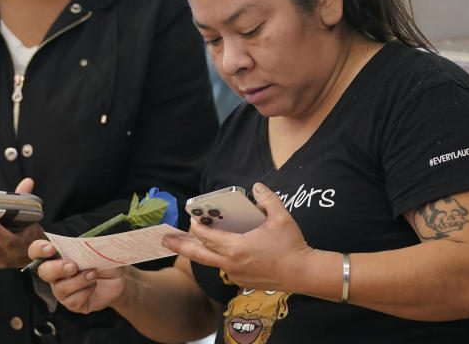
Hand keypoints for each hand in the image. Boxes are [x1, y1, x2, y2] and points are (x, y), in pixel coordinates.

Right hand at [27, 240, 129, 313]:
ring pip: (60, 289)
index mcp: (57, 255)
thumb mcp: (96, 249)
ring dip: (79, 281)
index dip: (38, 250)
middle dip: (57, 268)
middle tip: (74, 266)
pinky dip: (86, 292)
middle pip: (44, 272)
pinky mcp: (73, 304)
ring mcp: (62, 290)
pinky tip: (93, 286)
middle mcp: (56, 273)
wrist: (118, 279)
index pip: (36, 251)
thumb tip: (81, 246)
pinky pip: (73, 301)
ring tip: (93, 274)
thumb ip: (85, 246)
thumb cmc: (103, 260)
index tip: (51, 249)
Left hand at [161, 182, 312, 289]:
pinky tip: (217, 251)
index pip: (206, 236)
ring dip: (198, 252)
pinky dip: (218, 259)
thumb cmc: (292, 246)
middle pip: (198, 255)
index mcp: (237, 248)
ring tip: (184, 244)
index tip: (192, 218)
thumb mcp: (281, 217)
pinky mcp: (243, 282)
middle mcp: (232, 264)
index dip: (196, 226)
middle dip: (179, 246)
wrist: (305, 274)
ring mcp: (236, 275)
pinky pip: (224, 268)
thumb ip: (267, 199)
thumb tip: (257, 186)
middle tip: (163, 240)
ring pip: (211, 263)